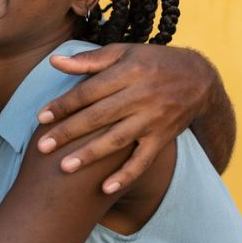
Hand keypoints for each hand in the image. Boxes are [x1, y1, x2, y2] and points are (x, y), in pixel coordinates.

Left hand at [36, 43, 219, 192]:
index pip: (89, 91)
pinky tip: (105, 189)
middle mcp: (140, 96)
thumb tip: (54, 62)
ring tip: (64, 167)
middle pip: (98, 117)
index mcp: (128, 72)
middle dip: (69, 132)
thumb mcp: (124, 53)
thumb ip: (89, 60)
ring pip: (117, 140)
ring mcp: (153, 119)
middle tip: (42, 147)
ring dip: (90, 154)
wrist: (199, 78)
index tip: (41, 117)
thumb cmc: (153, 62)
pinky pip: (143, 160)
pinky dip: (125, 175)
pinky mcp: (163, 137)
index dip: (64, 104)